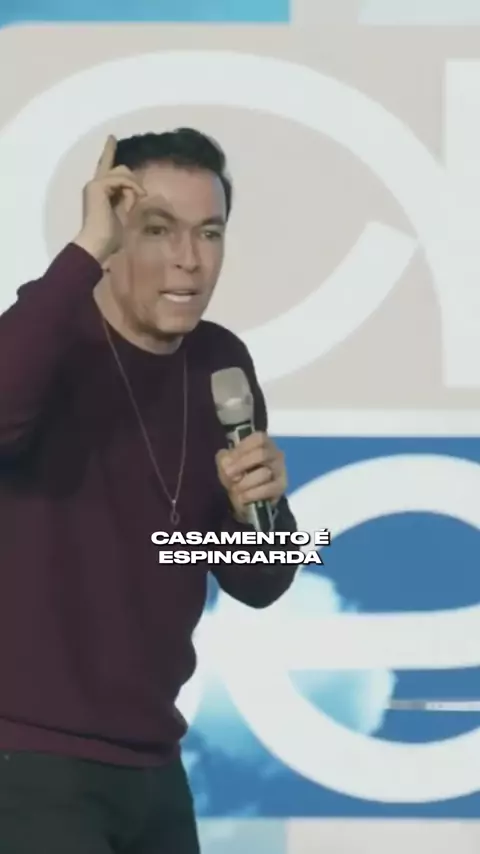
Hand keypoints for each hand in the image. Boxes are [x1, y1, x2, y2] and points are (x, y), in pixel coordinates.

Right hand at [73, 135, 145, 264]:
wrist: (97, 243)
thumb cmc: (110, 236)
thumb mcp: (122, 214)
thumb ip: (127, 200)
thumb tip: (136, 192)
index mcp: (100, 191)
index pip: (106, 166)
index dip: (109, 151)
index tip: (112, 137)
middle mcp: (95, 184)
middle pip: (121, 168)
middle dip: (133, 183)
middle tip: (135, 201)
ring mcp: (95, 184)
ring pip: (123, 172)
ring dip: (132, 189)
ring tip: (130, 206)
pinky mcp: (97, 186)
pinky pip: (121, 180)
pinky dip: (129, 190)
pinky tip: (130, 204)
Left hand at [216, 432, 286, 523]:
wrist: (246, 496)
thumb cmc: (238, 473)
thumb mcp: (226, 463)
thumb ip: (224, 460)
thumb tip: (227, 464)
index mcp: (263, 443)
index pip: (258, 439)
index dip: (241, 449)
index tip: (227, 461)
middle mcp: (275, 454)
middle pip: (262, 454)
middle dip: (242, 464)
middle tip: (228, 474)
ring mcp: (280, 470)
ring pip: (264, 473)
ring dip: (245, 482)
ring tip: (235, 488)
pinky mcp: (281, 487)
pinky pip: (268, 489)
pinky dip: (252, 494)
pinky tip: (242, 497)